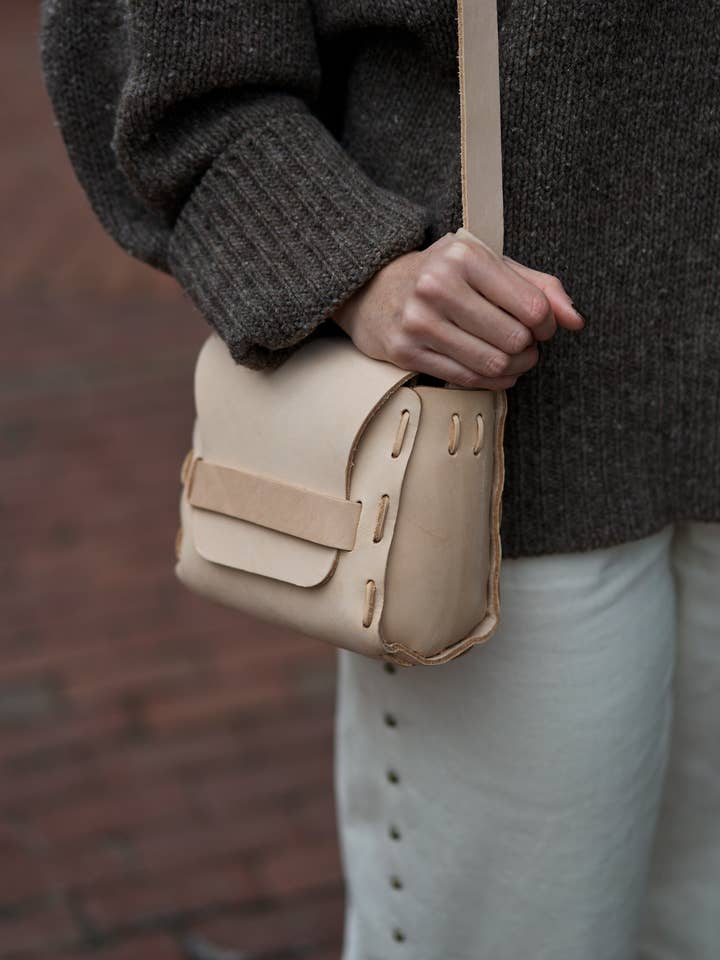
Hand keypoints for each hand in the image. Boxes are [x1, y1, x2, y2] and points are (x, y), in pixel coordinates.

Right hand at [330, 227, 584, 388]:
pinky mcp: (405, 351)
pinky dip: (491, 382)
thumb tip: (575, 320)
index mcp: (464, 256)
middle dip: (529, 349)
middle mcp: (438, 286)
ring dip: (513, 369)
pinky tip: (493, 372)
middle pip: (515, 340)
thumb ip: (539, 286)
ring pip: (493, 365)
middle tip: (524, 345)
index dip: (547, 324)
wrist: (371, 290)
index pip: (532, 307)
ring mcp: (419, 322)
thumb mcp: (488, 266)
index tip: (540, 325)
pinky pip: (466, 379)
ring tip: (512, 359)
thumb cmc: (441, 276)